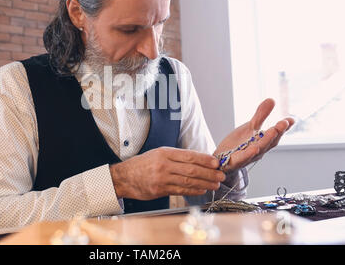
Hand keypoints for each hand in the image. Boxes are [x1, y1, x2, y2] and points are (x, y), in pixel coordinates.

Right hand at [110, 147, 225, 199]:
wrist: (124, 177)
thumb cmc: (143, 164)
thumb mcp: (159, 154)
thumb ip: (177, 157)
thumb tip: (199, 160)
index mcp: (165, 153)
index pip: (189, 155)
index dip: (205, 159)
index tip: (216, 162)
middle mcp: (164, 164)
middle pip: (191, 169)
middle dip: (209, 173)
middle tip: (220, 175)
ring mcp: (161, 178)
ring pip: (188, 180)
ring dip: (204, 183)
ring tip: (215, 184)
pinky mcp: (159, 189)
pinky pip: (180, 190)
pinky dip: (193, 190)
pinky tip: (202, 190)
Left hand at [214, 98, 293, 172]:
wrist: (222, 160)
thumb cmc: (238, 144)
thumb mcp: (249, 127)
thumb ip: (260, 115)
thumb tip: (271, 100)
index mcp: (263, 142)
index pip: (275, 134)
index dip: (283, 128)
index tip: (291, 120)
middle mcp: (258, 150)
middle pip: (269, 142)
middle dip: (277, 132)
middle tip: (283, 123)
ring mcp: (248, 157)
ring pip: (258, 149)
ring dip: (266, 141)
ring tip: (273, 131)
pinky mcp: (235, 161)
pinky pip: (242, 158)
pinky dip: (249, 154)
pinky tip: (254, 149)